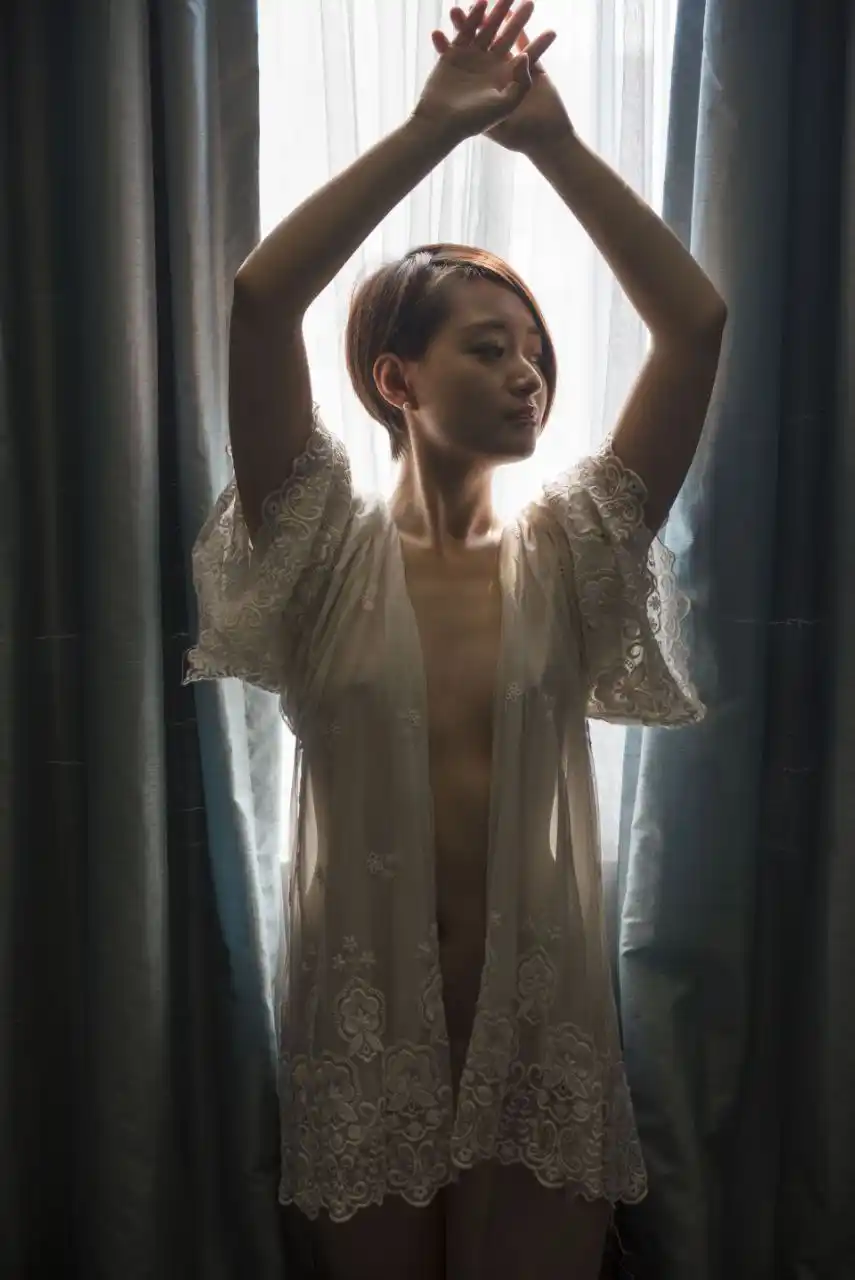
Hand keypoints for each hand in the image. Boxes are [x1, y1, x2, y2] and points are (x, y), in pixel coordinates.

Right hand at [414, 0, 556, 144]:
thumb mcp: (506, 105)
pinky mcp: (453, 54)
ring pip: (486, 29)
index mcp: (504, 78)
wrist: (441, 123)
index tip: (553, 32)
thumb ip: (521, 83)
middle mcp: (490, 65)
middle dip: (518, 20)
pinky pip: (464, 32)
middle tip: (530, 2)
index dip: (539, 46)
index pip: (526, 58)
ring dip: (496, 12)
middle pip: (507, 37)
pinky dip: (471, 18)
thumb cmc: (474, 119)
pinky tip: (480, 4)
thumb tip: (525, 55)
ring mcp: (472, 58)